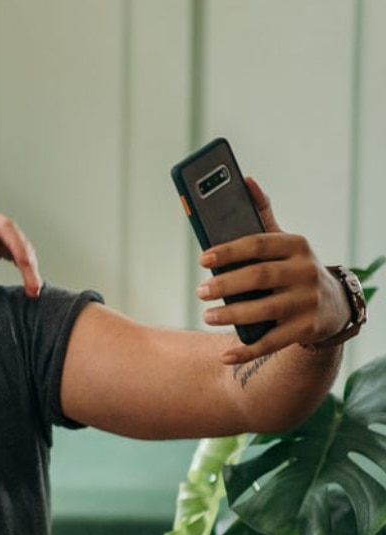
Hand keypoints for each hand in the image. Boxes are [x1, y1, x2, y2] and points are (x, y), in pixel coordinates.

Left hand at [0, 211, 41, 296]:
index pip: (7, 230)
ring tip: (34, 291)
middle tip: (35, 288)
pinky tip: (29, 284)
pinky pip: (15, 256)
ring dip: (30, 268)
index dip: (19, 247)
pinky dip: (24, 268)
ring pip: (21, 249)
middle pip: (19, 240)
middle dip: (29, 263)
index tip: (26, 267)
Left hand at [195, 177, 348, 363]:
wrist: (334, 306)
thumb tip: (246, 180)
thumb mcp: (283, 241)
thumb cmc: (292, 268)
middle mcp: (305, 272)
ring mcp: (307, 302)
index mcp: (295, 246)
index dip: (229, 251)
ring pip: (265, 310)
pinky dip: (247, 350)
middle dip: (226, 284)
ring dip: (233, 315)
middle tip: (200, 291)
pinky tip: (226, 354)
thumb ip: (261, 215)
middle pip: (260, 277)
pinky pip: (273, 342)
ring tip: (207, 316)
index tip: (203, 259)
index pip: (258, 244)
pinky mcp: (307, 330)